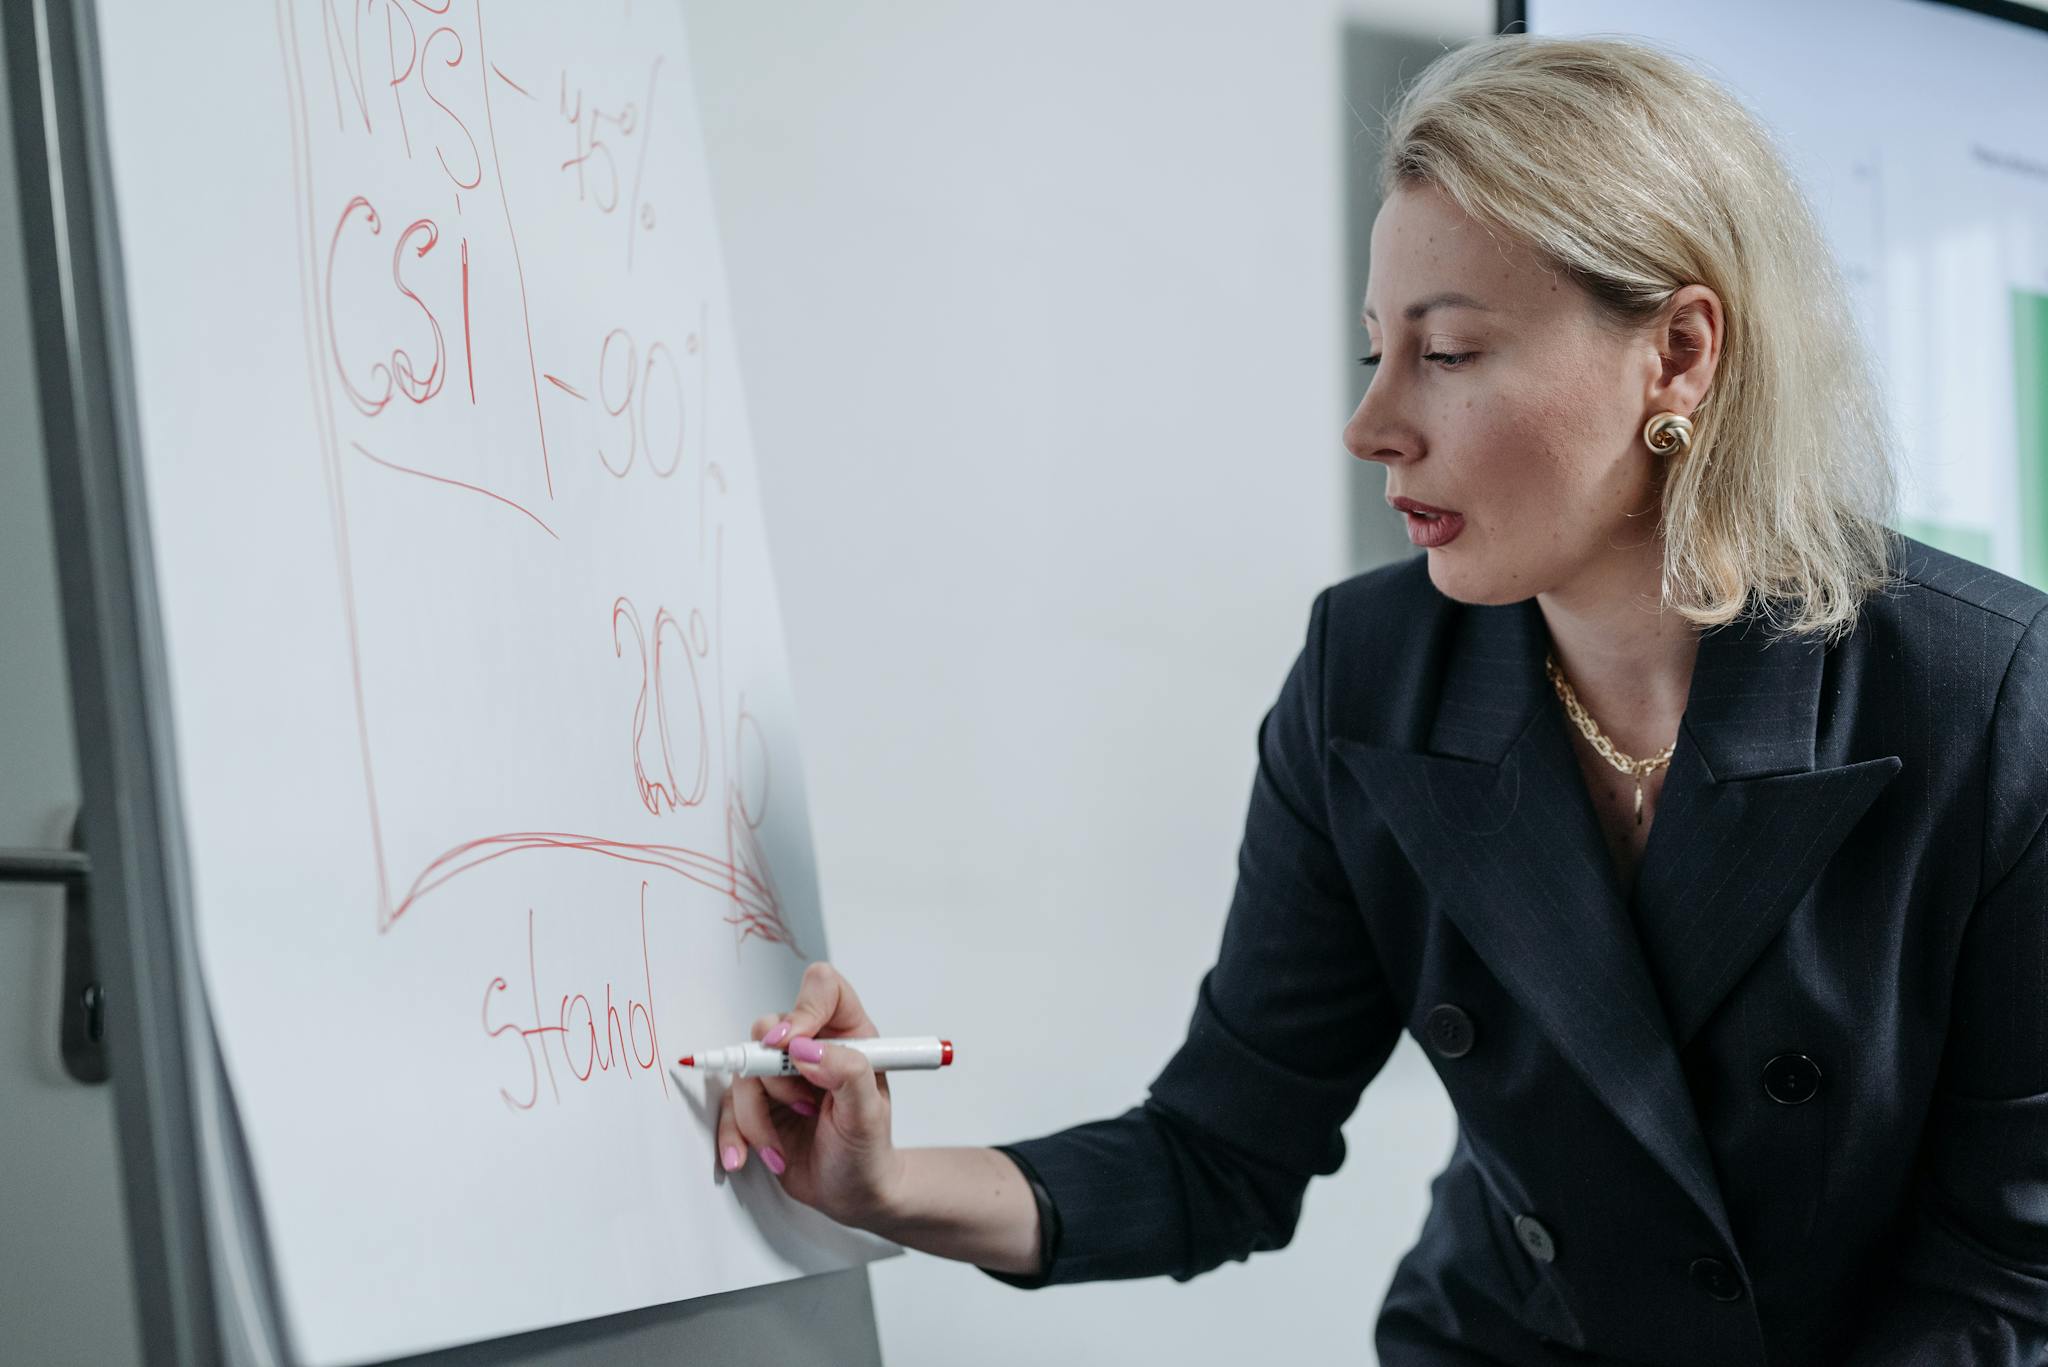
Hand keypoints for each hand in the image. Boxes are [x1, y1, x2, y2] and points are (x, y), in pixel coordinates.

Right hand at [713, 961, 902, 1226]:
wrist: (850, 1194)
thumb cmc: (867, 1151)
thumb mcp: (867, 1114)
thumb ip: (847, 1073)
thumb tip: (806, 1047)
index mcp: (848, 1036)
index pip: (822, 989)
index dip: (802, 1010)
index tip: (789, 1045)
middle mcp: (811, 1048)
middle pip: (768, 1030)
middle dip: (775, 1078)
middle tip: (801, 1109)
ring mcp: (781, 1075)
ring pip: (744, 1072)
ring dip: (756, 1117)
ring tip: (781, 1149)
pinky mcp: (758, 1103)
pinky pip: (728, 1106)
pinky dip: (734, 1134)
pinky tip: (745, 1157)